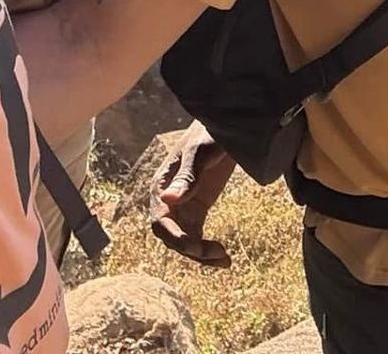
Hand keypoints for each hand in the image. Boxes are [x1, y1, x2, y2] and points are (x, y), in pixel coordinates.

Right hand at [149, 126, 235, 267]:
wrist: (227, 126)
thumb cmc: (210, 133)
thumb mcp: (200, 153)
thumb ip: (187, 177)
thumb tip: (167, 199)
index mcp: (162, 186)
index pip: (160, 221)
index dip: (174, 237)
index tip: (195, 247)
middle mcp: (168, 200)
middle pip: (171, 237)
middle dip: (192, 250)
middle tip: (219, 253)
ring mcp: (183, 207)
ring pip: (184, 241)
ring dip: (201, 256)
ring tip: (225, 261)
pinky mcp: (197, 210)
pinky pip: (196, 237)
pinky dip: (207, 250)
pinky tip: (225, 260)